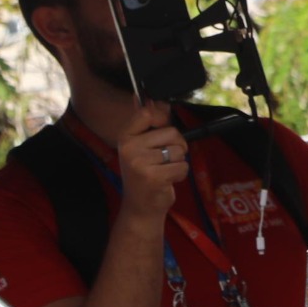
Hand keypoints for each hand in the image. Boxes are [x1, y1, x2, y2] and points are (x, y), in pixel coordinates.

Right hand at [113, 102, 187, 223]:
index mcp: (125, 137)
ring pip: (179, 150)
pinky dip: (180, 174)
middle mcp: (129, 148)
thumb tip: (153, 99)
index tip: (162, 126)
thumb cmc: (144, 174)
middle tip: (163, 159)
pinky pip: (183, 166)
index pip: (147, 113)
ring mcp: (140, 163)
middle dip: (176, 146)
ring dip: (178, 162)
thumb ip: (148, 124)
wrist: (140, 206)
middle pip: (171, 132)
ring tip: (163, 171)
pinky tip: (166, 180)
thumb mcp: (141, 147)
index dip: (162, 117)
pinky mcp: (154, 177)